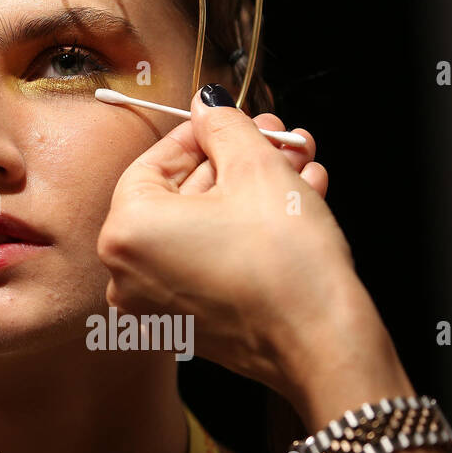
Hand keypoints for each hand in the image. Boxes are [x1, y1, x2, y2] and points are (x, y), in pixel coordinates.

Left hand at [96, 87, 401, 418]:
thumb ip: (224, 127)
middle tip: (278, 141)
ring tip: (301, 170)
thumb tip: (207, 107)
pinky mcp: (189, 323)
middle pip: (183, 194)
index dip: (203, 134)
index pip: (156, 161)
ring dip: (254, 193)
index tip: (232, 121)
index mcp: (126, 230)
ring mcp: (156, 303)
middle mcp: (128, 272)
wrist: (325, 345)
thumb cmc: (286, 265)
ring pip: (204, 226)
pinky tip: (294, 206)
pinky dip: (246, 233)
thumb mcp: (257, 169)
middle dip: (238, 163)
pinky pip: (210, 260)